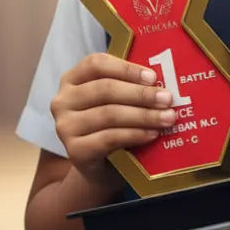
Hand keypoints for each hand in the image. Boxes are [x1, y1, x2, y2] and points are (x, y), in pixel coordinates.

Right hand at [50, 53, 177, 184]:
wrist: (101, 166)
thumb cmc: (112, 125)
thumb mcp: (118, 101)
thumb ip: (130, 87)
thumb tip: (162, 82)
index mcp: (72, 79)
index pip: (96, 64)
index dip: (126, 69)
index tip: (153, 78)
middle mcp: (62, 100)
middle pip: (105, 89)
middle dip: (141, 94)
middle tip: (167, 99)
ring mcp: (65, 127)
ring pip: (109, 114)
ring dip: (143, 115)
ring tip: (167, 118)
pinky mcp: (74, 151)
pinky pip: (109, 138)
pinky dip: (134, 134)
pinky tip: (152, 133)